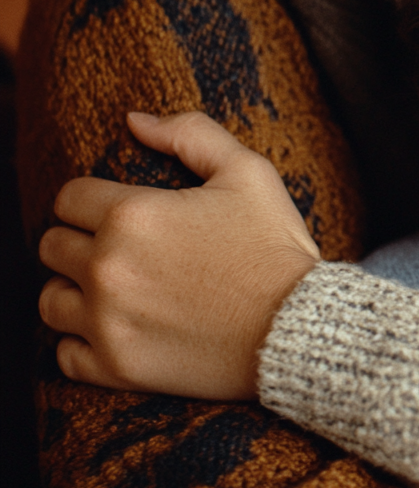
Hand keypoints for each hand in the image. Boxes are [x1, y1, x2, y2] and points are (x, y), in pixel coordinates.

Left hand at [37, 111, 319, 399]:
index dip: (94, 201)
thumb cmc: (275, 248)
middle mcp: (107, 267)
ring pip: (50, 300)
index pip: (69, 198)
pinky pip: (65, 355)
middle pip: (52, 246)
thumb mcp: (249, 173)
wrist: (298, 328)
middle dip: (83, 243)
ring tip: (115, 291)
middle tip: (124, 251)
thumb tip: (134, 120)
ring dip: (75, 292)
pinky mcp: (116, 366)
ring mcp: (107, 321)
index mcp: (132, 215)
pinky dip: (83, 343)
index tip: (121, 213)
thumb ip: (191, 134)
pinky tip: (117, 329)